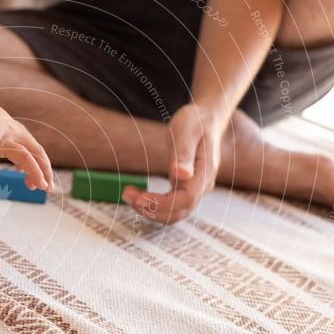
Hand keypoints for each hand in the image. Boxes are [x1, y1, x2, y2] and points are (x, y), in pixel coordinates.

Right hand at [0, 101, 53, 190]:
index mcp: (12, 129)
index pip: (29, 147)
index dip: (34, 162)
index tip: (29, 177)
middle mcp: (17, 131)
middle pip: (38, 151)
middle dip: (45, 169)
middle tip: (47, 187)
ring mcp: (14, 135)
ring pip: (37, 155)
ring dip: (43, 173)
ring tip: (46, 189)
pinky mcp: (7, 142)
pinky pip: (26, 160)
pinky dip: (35, 172)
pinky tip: (39, 184)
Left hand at [122, 104, 222, 223]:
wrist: (205, 120)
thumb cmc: (195, 122)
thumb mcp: (187, 131)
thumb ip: (183, 153)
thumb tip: (181, 174)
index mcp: (205, 172)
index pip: (186, 199)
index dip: (162, 203)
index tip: (140, 198)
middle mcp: (202, 186)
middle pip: (179, 212)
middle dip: (152, 210)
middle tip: (128, 195)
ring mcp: (195, 189)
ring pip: (174, 213)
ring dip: (150, 210)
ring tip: (128, 195)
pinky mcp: (185, 189)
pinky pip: (170, 206)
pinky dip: (153, 205)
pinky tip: (137, 195)